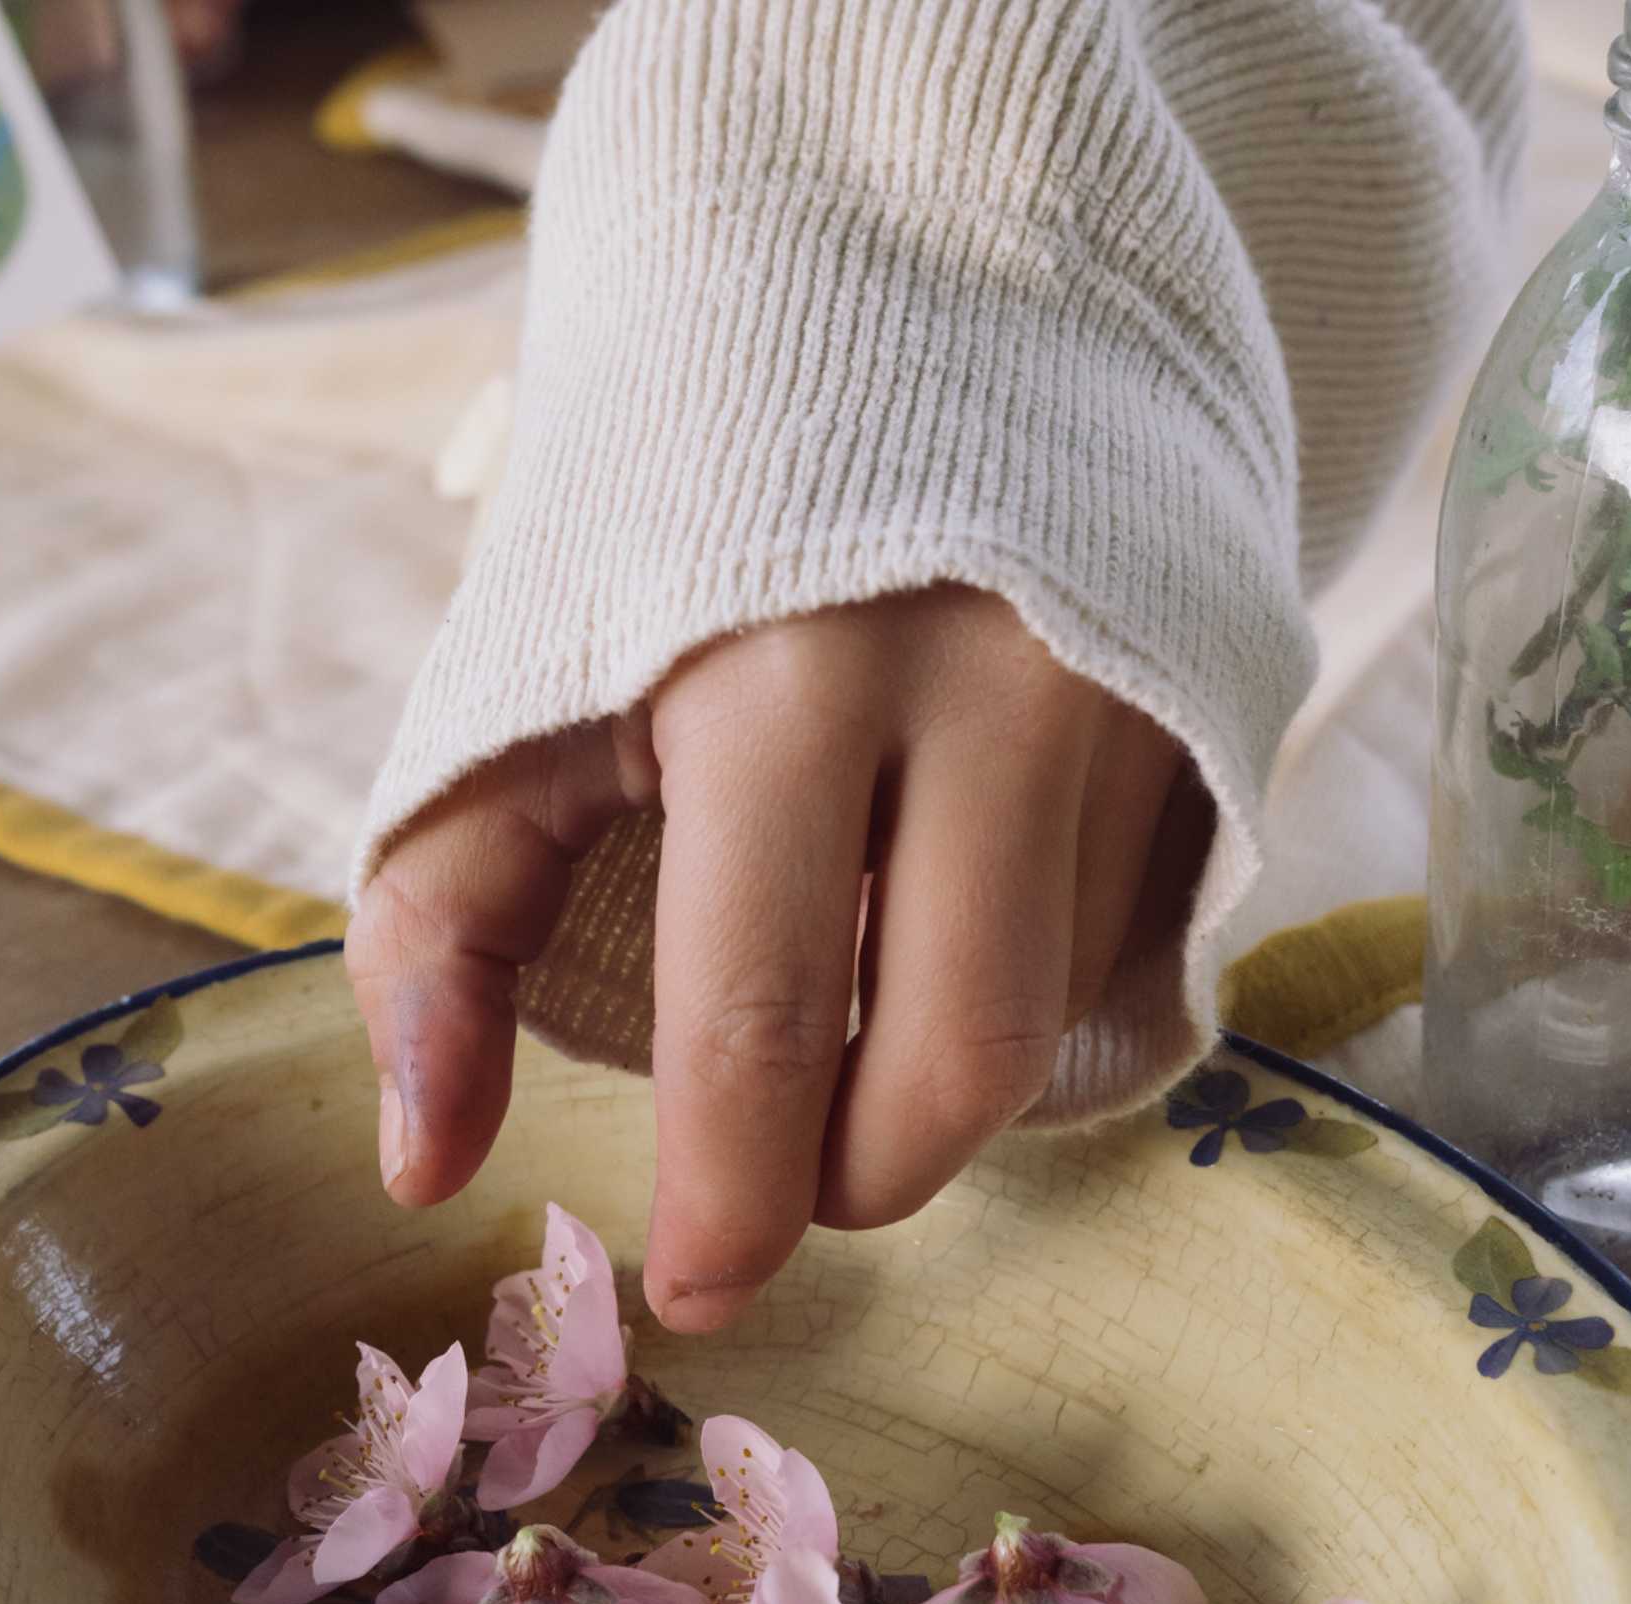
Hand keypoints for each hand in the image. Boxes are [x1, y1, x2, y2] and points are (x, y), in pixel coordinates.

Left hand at [347, 584, 1204, 1334]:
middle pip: (957, 1056)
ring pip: (1047, 1005)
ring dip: (934, 1078)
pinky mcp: (1208, 696)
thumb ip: (442, 931)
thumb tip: (422, 1169)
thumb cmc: (661, 526)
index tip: (696, 1286)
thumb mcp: (508, 704)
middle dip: (856, 1177)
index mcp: (780, 678)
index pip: (760, 1013)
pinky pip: (1121, 923)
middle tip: (779, 1192)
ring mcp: (1126, 691)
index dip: (731, 1195)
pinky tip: (936, 931)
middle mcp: (989, 685)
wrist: (879, 289)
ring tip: (839, 1032)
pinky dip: (1015, 981)